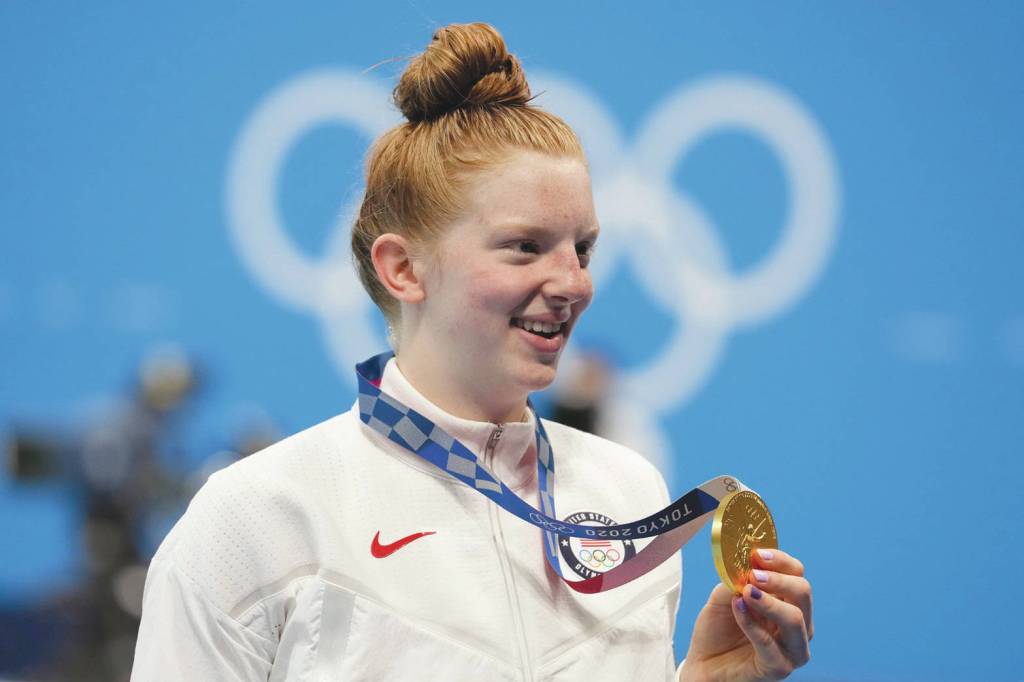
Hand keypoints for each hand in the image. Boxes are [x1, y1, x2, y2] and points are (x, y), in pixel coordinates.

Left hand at [680, 549, 812, 681]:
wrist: (703, 663)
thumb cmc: (718, 630)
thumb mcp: (723, 597)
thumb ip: (736, 580)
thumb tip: (746, 564)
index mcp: (787, 601)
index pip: (797, 574)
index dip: (780, 561)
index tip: (758, 555)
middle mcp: (797, 623)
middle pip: (803, 592)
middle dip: (779, 579)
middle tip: (754, 575)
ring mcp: (792, 648)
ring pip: (795, 619)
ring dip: (770, 602)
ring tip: (746, 591)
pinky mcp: (778, 668)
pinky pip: (769, 644)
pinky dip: (752, 623)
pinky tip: (737, 609)